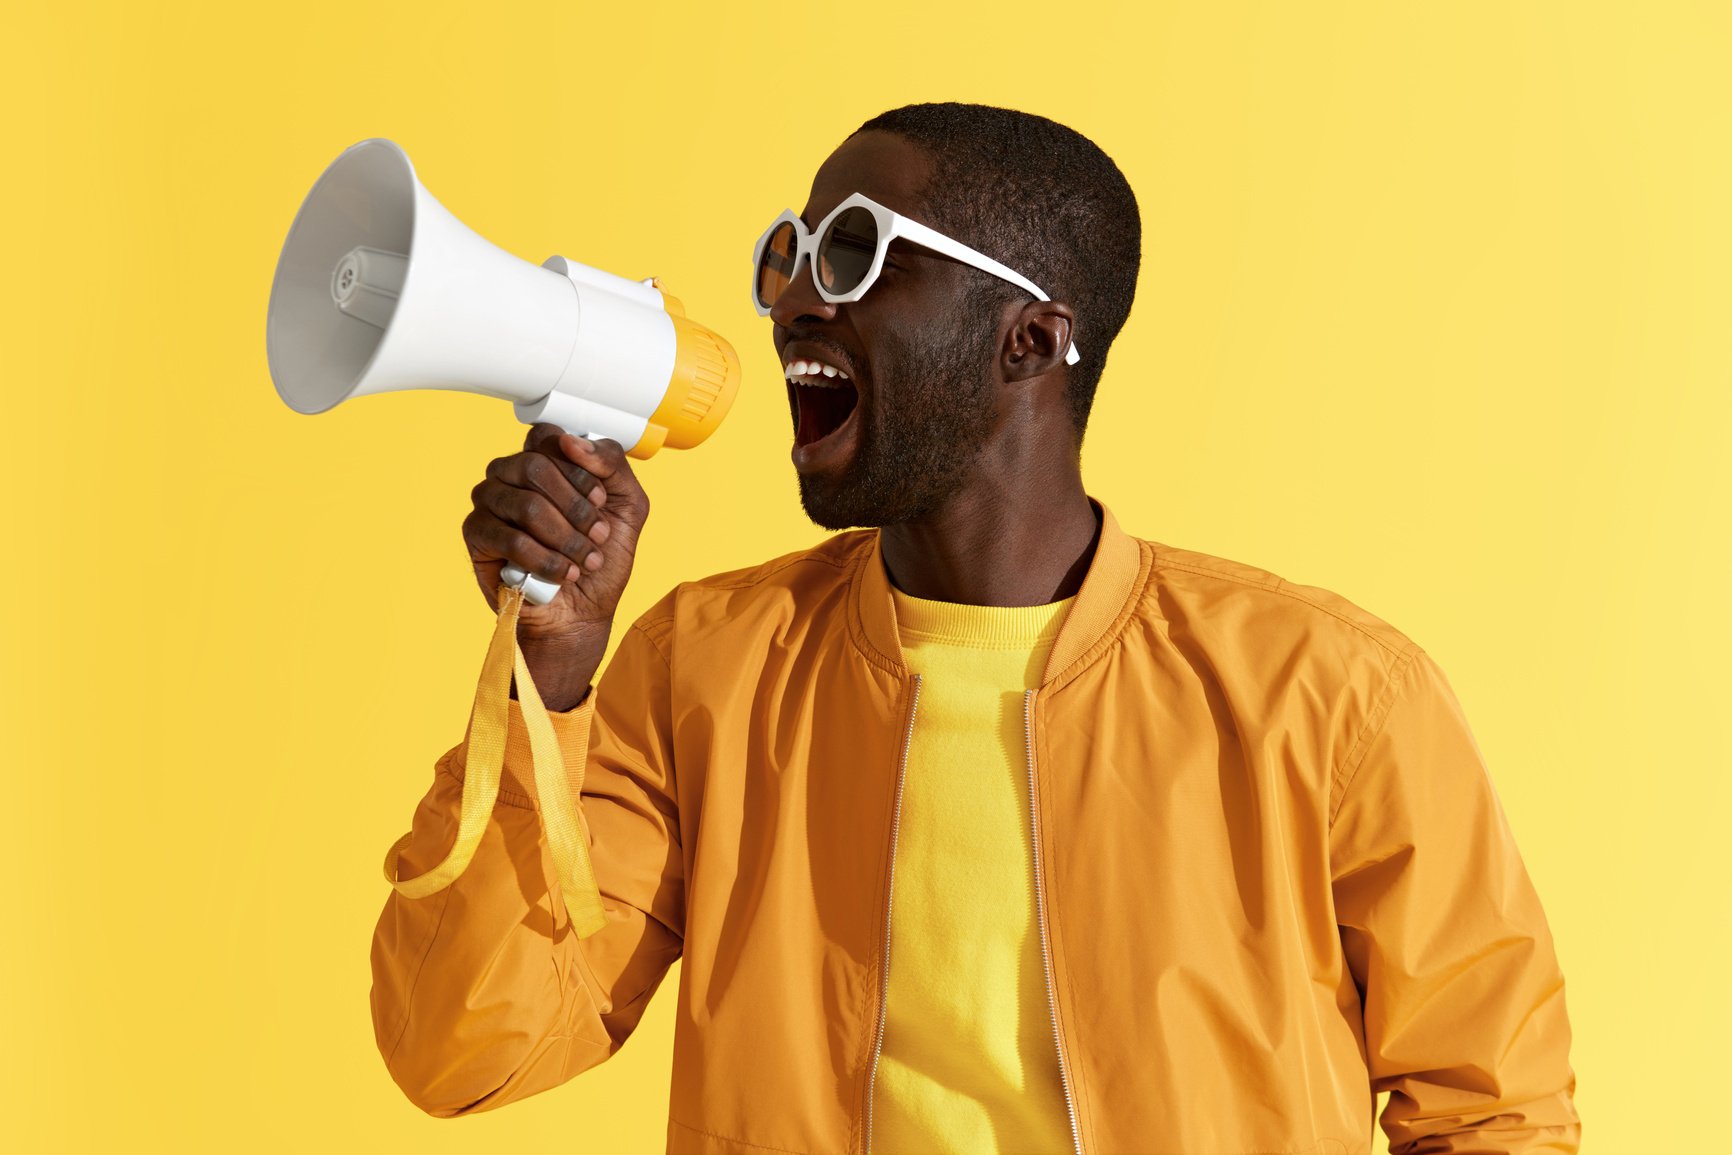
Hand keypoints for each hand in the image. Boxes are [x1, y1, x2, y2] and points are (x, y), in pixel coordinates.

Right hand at [462, 423, 650, 645]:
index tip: (600, 501)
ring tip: (584, 561)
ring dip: (566, 538)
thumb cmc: (602, 558)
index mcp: (544, 460)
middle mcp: (510, 474)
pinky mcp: (477, 535)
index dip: (580, 469)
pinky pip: (510, 538)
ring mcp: (489, 502)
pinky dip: (545, 560)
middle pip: (535, 467)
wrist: (584, 613)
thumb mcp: (628, 505)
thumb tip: (572, 442)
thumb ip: (612, 464)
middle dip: (576, 508)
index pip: (549, 437)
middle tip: (597, 536)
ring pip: (526, 505)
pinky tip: (563, 574)